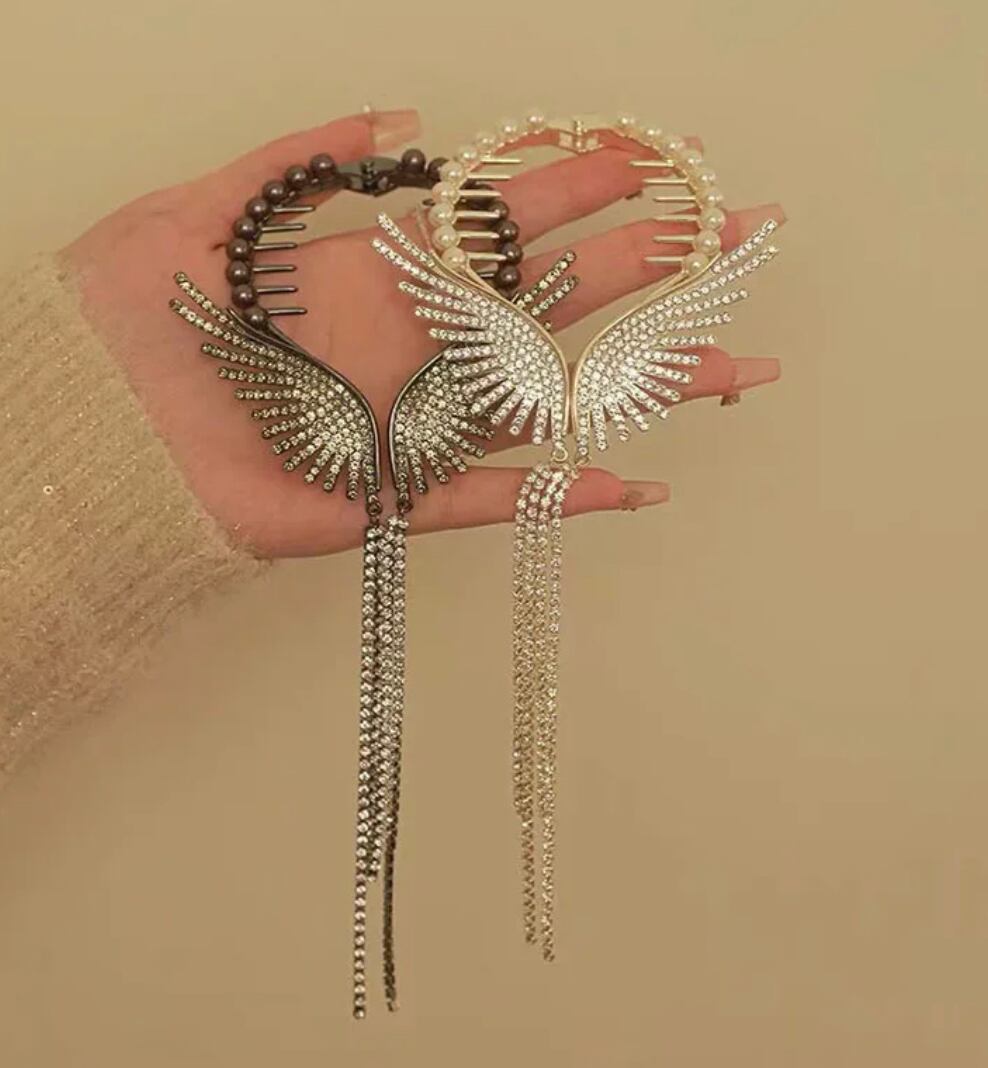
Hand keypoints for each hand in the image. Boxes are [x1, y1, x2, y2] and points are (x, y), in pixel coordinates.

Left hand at [65, 109, 783, 557]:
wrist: (92, 427)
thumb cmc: (134, 319)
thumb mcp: (205, 208)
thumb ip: (296, 157)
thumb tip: (397, 111)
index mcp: (382, 272)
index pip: (507, 221)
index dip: (584, 187)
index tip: (655, 160)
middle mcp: (417, 344)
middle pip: (559, 302)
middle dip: (654, 267)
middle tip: (742, 239)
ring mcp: (416, 422)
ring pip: (553, 402)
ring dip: (646, 386)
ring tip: (735, 366)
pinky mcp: (394, 496)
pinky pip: (493, 500)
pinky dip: (561, 496)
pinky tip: (633, 483)